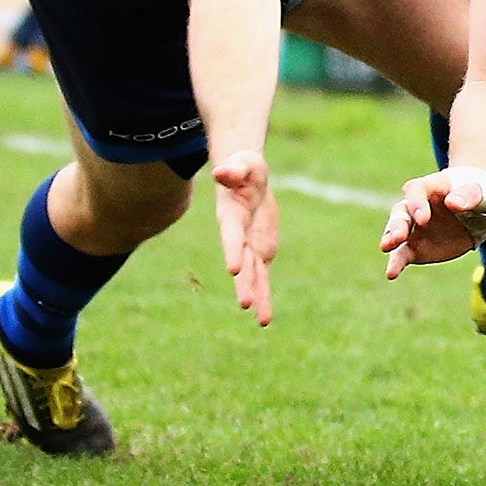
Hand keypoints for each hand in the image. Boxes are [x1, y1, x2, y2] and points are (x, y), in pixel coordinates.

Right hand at [213, 152, 279, 325]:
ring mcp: (250, 247)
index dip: (233, 250)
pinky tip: (264, 317)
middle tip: (246, 304)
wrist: (247, 178)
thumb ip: (233, 170)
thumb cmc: (244, 169)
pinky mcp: (261, 252)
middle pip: (242, 263)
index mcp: (232, 217)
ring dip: (257, 296)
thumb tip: (221, 171)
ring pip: (254, 276)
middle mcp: (238, 237)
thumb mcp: (243, 165)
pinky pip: (263, 277)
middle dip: (244, 283)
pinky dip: (264, 295)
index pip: (232, 236)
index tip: (234, 268)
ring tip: (262, 320)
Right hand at [380, 171, 485, 279]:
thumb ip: (468, 195)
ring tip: (386, 247)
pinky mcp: (415, 247)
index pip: (416, 190)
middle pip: (400, 212)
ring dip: (390, 239)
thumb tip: (453, 202)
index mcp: (431, 187)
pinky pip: (401, 255)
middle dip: (397, 224)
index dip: (416, 202)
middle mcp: (416, 206)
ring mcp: (414, 227)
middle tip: (398, 236)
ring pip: (395, 232)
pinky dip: (395, 263)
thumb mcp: (481, 192)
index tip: (423, 218)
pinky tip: (391, 273)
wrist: (480, 215)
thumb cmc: (479, 196)